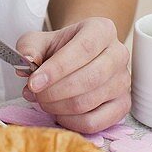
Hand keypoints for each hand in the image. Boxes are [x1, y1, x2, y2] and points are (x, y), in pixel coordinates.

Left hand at [15, 17, 130, 133]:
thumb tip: (26, 60)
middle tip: (35, 94)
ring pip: (90, 101)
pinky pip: (97, 122)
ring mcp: (124, 81)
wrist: (79, 55)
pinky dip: (72, 122)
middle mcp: (118, 53)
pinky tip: (59, 113)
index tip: (34, 82)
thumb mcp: (41, 40)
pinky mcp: (123, 104)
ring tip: (44, 101)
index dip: (57, 68)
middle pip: (90, 78)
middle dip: (55, 92)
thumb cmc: (61, 48)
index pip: (84, 49)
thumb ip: (29, 47)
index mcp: (102, 29)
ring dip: (59, 107)